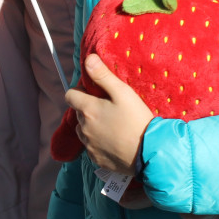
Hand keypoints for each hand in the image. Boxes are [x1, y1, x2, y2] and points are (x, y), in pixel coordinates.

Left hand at [66, 54, 154, 173]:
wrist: (148, 152)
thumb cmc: (137, 120)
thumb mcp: (123, 93)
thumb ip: (103, 75)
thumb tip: (88, 60)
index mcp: (88, 109)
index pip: (69, 95)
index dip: (80, 91)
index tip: (94, 92)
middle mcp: (83, 127)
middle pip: (78, 112)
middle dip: (88, 108)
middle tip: (109, 108)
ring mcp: (88, 145)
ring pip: (83, 130)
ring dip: (91, 125)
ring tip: (111, 125)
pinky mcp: (95, 158)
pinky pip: (91, 146)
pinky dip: (98, 142)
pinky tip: (114, 140)